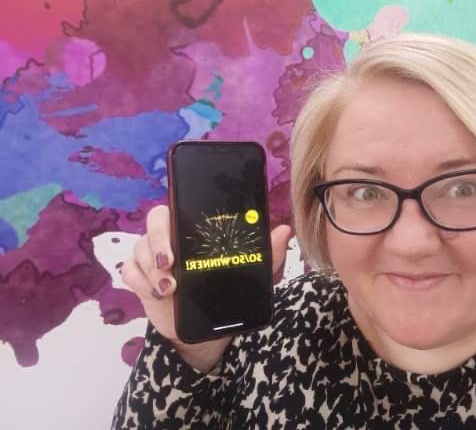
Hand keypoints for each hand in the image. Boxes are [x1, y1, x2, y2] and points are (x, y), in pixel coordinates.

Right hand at [121, 205, 289, 370]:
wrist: (208, 329)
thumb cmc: (228, 290)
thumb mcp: (250, 272)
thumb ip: (266, 252)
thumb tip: (283, 231)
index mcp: (193, 230)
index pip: (175, 208)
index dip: (172, 217)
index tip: (180, 234)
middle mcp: (170, 238)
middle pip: (152, 223)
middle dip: (157, 242)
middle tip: (169, 263)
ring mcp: (152, 259)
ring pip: (139, 249)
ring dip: (150, 268)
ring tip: (169, 289)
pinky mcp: (141, 280)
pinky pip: (129, 272)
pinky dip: (140, 283)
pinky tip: (157, 295)